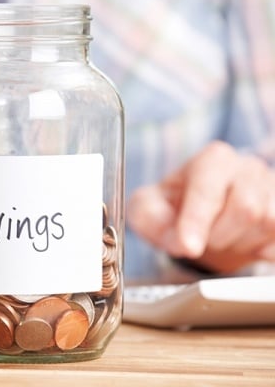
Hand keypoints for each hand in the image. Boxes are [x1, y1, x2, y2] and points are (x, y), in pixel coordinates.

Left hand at [127, 141, 274, 273]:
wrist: (196, 219)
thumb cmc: (171, 209)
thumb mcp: (147, 209)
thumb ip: (153, 219)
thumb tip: (182, 242)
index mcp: (212, 160)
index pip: (208, 190)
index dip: (197, 221)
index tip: (188, 246)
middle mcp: (247, 167)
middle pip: (245, 209)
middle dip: (218, 236)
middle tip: (200, 240)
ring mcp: (272, 186)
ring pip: (268, 223)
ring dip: (239, 244)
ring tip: (220, 239)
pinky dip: (261, 250)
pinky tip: (243, 244)